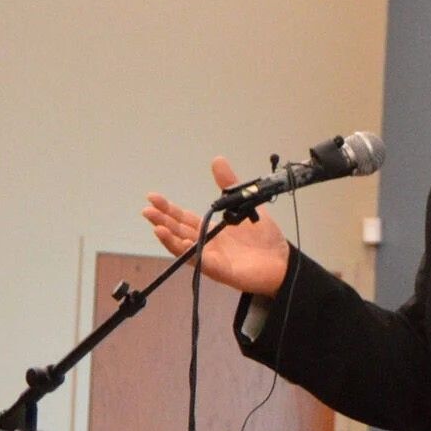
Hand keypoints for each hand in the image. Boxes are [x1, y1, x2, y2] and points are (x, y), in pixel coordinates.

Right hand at [142, 157, 290, 296]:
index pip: (184, 218)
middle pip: (179, 231)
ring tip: (156, 228)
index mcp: (211, 229)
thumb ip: (230, 185)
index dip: (168, 208)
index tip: (153, 197)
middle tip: (147, 211)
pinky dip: (189, 253)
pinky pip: (201, 261)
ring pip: (184, 248)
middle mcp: (207, 243)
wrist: (283, 263)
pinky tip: (180, 243)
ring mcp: (212, 257)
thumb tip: (217, 161)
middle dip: (162, 221)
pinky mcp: (221, 269)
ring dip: (169, 238)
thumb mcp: (246, 205)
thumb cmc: (265, 240)